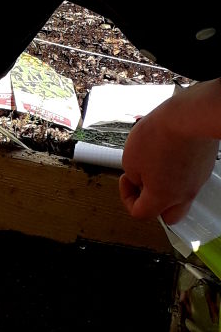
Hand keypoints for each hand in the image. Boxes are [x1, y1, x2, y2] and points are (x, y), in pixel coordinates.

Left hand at [119, 94, 218, 223]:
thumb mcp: (130, 160)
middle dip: (152, 203)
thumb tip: (141, 180)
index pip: (141, 213)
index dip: (127, 198)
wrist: (189, 116)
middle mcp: (183, 194)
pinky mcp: (205, 166)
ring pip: (179, 195)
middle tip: (143, 184)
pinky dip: (177, 172)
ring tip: (154, 164)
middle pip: (168, 215)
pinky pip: (189, 177)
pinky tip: (168, 153)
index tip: (126, 179)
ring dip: (164, 186)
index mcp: (162, 197)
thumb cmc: (159, 136)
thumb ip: (134, 177)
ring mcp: (197, 180)